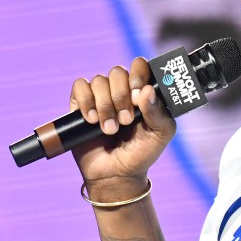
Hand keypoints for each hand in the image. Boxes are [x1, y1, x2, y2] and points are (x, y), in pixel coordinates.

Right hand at [70, 57, 176, 187]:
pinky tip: (91, 120)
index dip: (138, 74)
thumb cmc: (142, 153)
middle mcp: (122, 89)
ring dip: (105, 106)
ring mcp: (101, 96)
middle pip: (117, 72)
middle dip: (121, 96)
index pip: (140, 66)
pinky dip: (86, 102)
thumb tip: (148, 90)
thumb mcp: (160, 134)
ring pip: (99, 81)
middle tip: (126, 121)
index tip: (138, 95)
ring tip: (110, 129)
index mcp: (143, 91)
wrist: (116, 174)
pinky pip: (80, 87)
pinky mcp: (81, 104)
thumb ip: (158, 112)